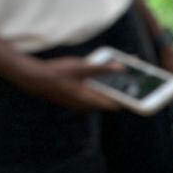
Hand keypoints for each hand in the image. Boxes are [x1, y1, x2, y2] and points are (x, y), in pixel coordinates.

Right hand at [5, 52, 122, 114]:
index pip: (115, 104)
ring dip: (108, 85)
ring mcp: (78, 103)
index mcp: (89, 100)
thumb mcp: (81, 67)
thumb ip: (102, 68)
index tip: (140, 91)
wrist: (32, 78)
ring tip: (118, 71)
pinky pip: (90, 93)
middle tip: (131, 75)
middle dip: (119, 87)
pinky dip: (97, 85)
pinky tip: (99, 73)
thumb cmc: (56, 73)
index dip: (128, 98)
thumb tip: (121, 68)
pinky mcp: (73, 98)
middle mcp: (85, 105)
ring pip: (99, 95)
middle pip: (108, 98)